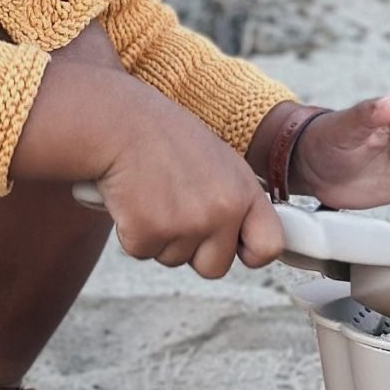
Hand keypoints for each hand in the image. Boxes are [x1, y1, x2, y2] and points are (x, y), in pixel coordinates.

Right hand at [95, 91, 286, 280]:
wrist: (119, 122)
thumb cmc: (163, 136)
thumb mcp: (216, 161)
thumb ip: (232, 198)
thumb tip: (243, 237)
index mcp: (243, 190)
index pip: (269, 245)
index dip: (251, 253)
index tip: (235, 247)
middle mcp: (221, 211)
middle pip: (215, 267)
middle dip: (193, 249)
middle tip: (174, 209)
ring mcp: (186, 224)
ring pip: (173, 260)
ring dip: (159, 236)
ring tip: (151, 193)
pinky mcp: (148, 233)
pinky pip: (141, 252)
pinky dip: (130, 231)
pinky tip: (131, 198)